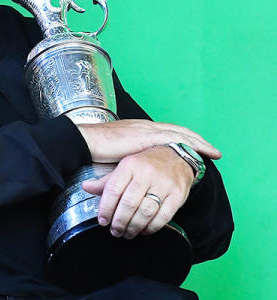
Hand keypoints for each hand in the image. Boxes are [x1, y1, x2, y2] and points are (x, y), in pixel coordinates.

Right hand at [75, 119, 219, 162]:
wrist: (86, 141)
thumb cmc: (94, 148)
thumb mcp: (114, 155)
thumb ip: (125, 161)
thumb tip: (129, 172)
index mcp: (138, 129)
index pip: (165, 132)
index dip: (181, 138)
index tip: (193, 145)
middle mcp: (146, 127)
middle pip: (177, 131)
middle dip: (195, 139)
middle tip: (211, 149)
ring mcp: (148, 130)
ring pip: (181, 134)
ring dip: (198, 142)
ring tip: (213, 152)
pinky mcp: (148, 137)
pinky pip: (176, 139)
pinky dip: (190, 144)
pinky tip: (200, 151)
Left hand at [82, 146, 195, 238]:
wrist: (178, 157)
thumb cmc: (147, 164)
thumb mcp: (125, 167)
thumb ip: (106, 180)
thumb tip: (85, 187)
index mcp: (130, 165)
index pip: (113, 189)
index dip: (106, 208)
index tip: (102, 220)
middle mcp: (147, 173)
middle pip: (129, 203)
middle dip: (119, 221)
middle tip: (115, 231)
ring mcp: (164, 184)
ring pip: (146, 211)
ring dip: (134, 227)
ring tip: (127, 233)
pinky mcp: (178, 194)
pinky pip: (164, 216)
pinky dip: (152, 227)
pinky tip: (144, 230)